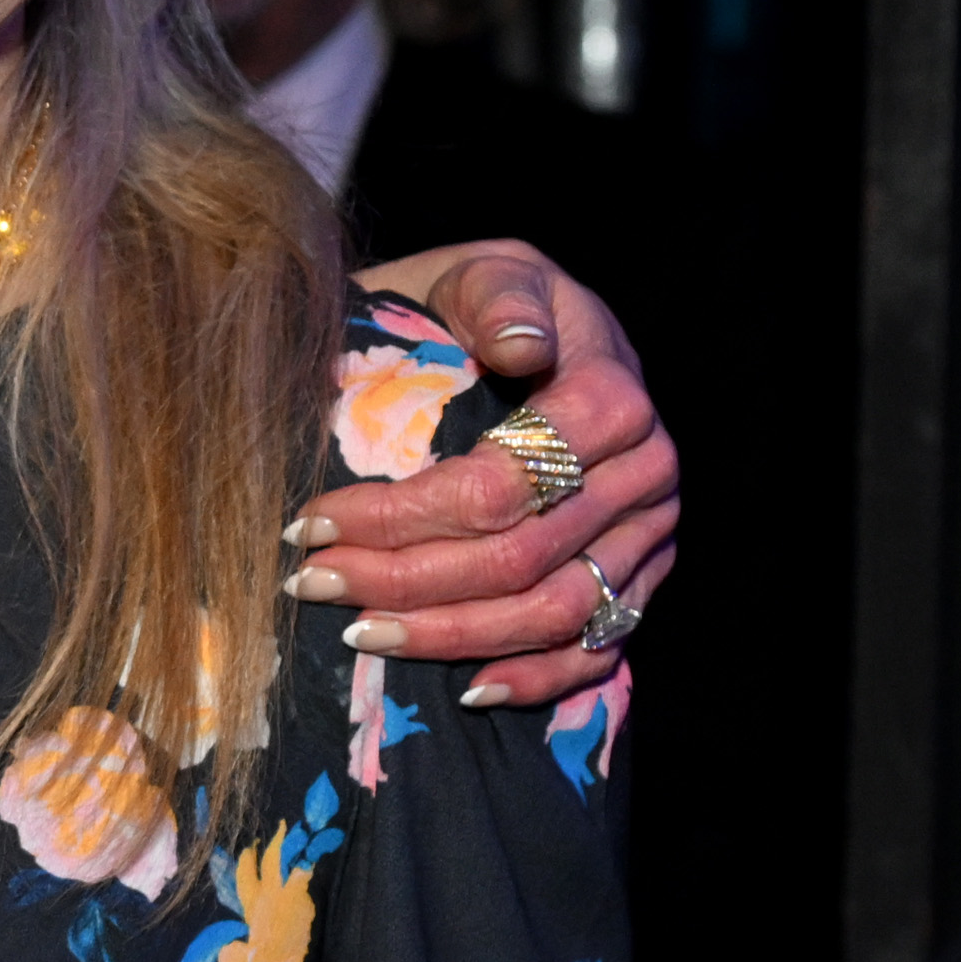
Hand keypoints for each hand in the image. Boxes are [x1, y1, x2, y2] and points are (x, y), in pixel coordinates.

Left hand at [302, 239, 681, 711]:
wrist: (541, 329)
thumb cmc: (495, 304)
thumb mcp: (489, 272)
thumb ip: (498, 297)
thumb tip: (521, 343)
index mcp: (612, 399)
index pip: (500, 486)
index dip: (400, 516)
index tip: (312, 523)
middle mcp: (644, 476)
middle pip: (517, 558)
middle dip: (404, 580)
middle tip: (314, 584)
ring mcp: (648, 538)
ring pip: (551, 614)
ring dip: (450, 636)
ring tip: (360, 634)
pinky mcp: (641, 580)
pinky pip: (597, 650)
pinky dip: (535, 679)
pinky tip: (467, 689)